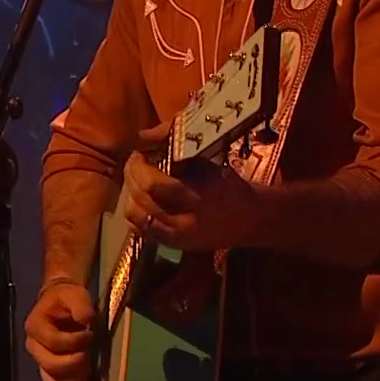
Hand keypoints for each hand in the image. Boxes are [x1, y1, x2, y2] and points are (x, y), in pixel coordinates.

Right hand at [24, 279, 98, 380]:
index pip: (54, 342)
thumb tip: (87, 320)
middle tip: (91, 354)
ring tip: (94, 374)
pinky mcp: (52, 371)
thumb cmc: (67, 299)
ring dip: (76, 380)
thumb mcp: (75, 295)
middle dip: (76, 363)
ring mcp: (41, 361)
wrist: (63, 304)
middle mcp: (34, 347)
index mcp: (35, 326)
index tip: (91, 334)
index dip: (75, 341)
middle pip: (52, 366)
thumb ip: (81, 306)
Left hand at [123, 124, 260, 252]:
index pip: (153, 184)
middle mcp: (185, 220)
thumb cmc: (229, 186)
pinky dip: (135, 215)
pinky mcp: (174, 246)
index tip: (141, 152)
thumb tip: (145, 134)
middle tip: (134, 163)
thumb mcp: (208, 162)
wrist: (250, 220)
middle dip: (131, 176)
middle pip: (142, 199)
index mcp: (197, 196)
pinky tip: (138, 200)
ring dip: (129, 194)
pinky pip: (142, 232)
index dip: (139, 166)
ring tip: (134, 180)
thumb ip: (177, 149)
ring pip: (137, 216)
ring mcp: (178, 237)